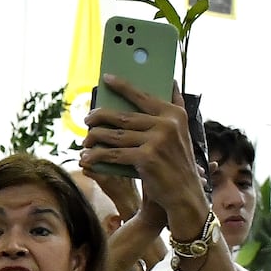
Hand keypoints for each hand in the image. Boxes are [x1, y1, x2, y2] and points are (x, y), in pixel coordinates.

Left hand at [81, 77, 204, 235]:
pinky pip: (114, 154)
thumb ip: (171, 111)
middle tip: (87, 119)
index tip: (106, 78)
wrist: (184, 192)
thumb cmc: (176, 162)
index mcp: (175, 114)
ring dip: (95, 137)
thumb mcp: (180, 134)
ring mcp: (158, 140)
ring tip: (85, 140)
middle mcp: (167, 124)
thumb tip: (169, 83)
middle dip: (100, 116)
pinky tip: (86, 158)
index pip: (143, 95)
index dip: (123, 86)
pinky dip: (97, 156)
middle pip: (123, 116)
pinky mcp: (147, 157)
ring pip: (115, 135)